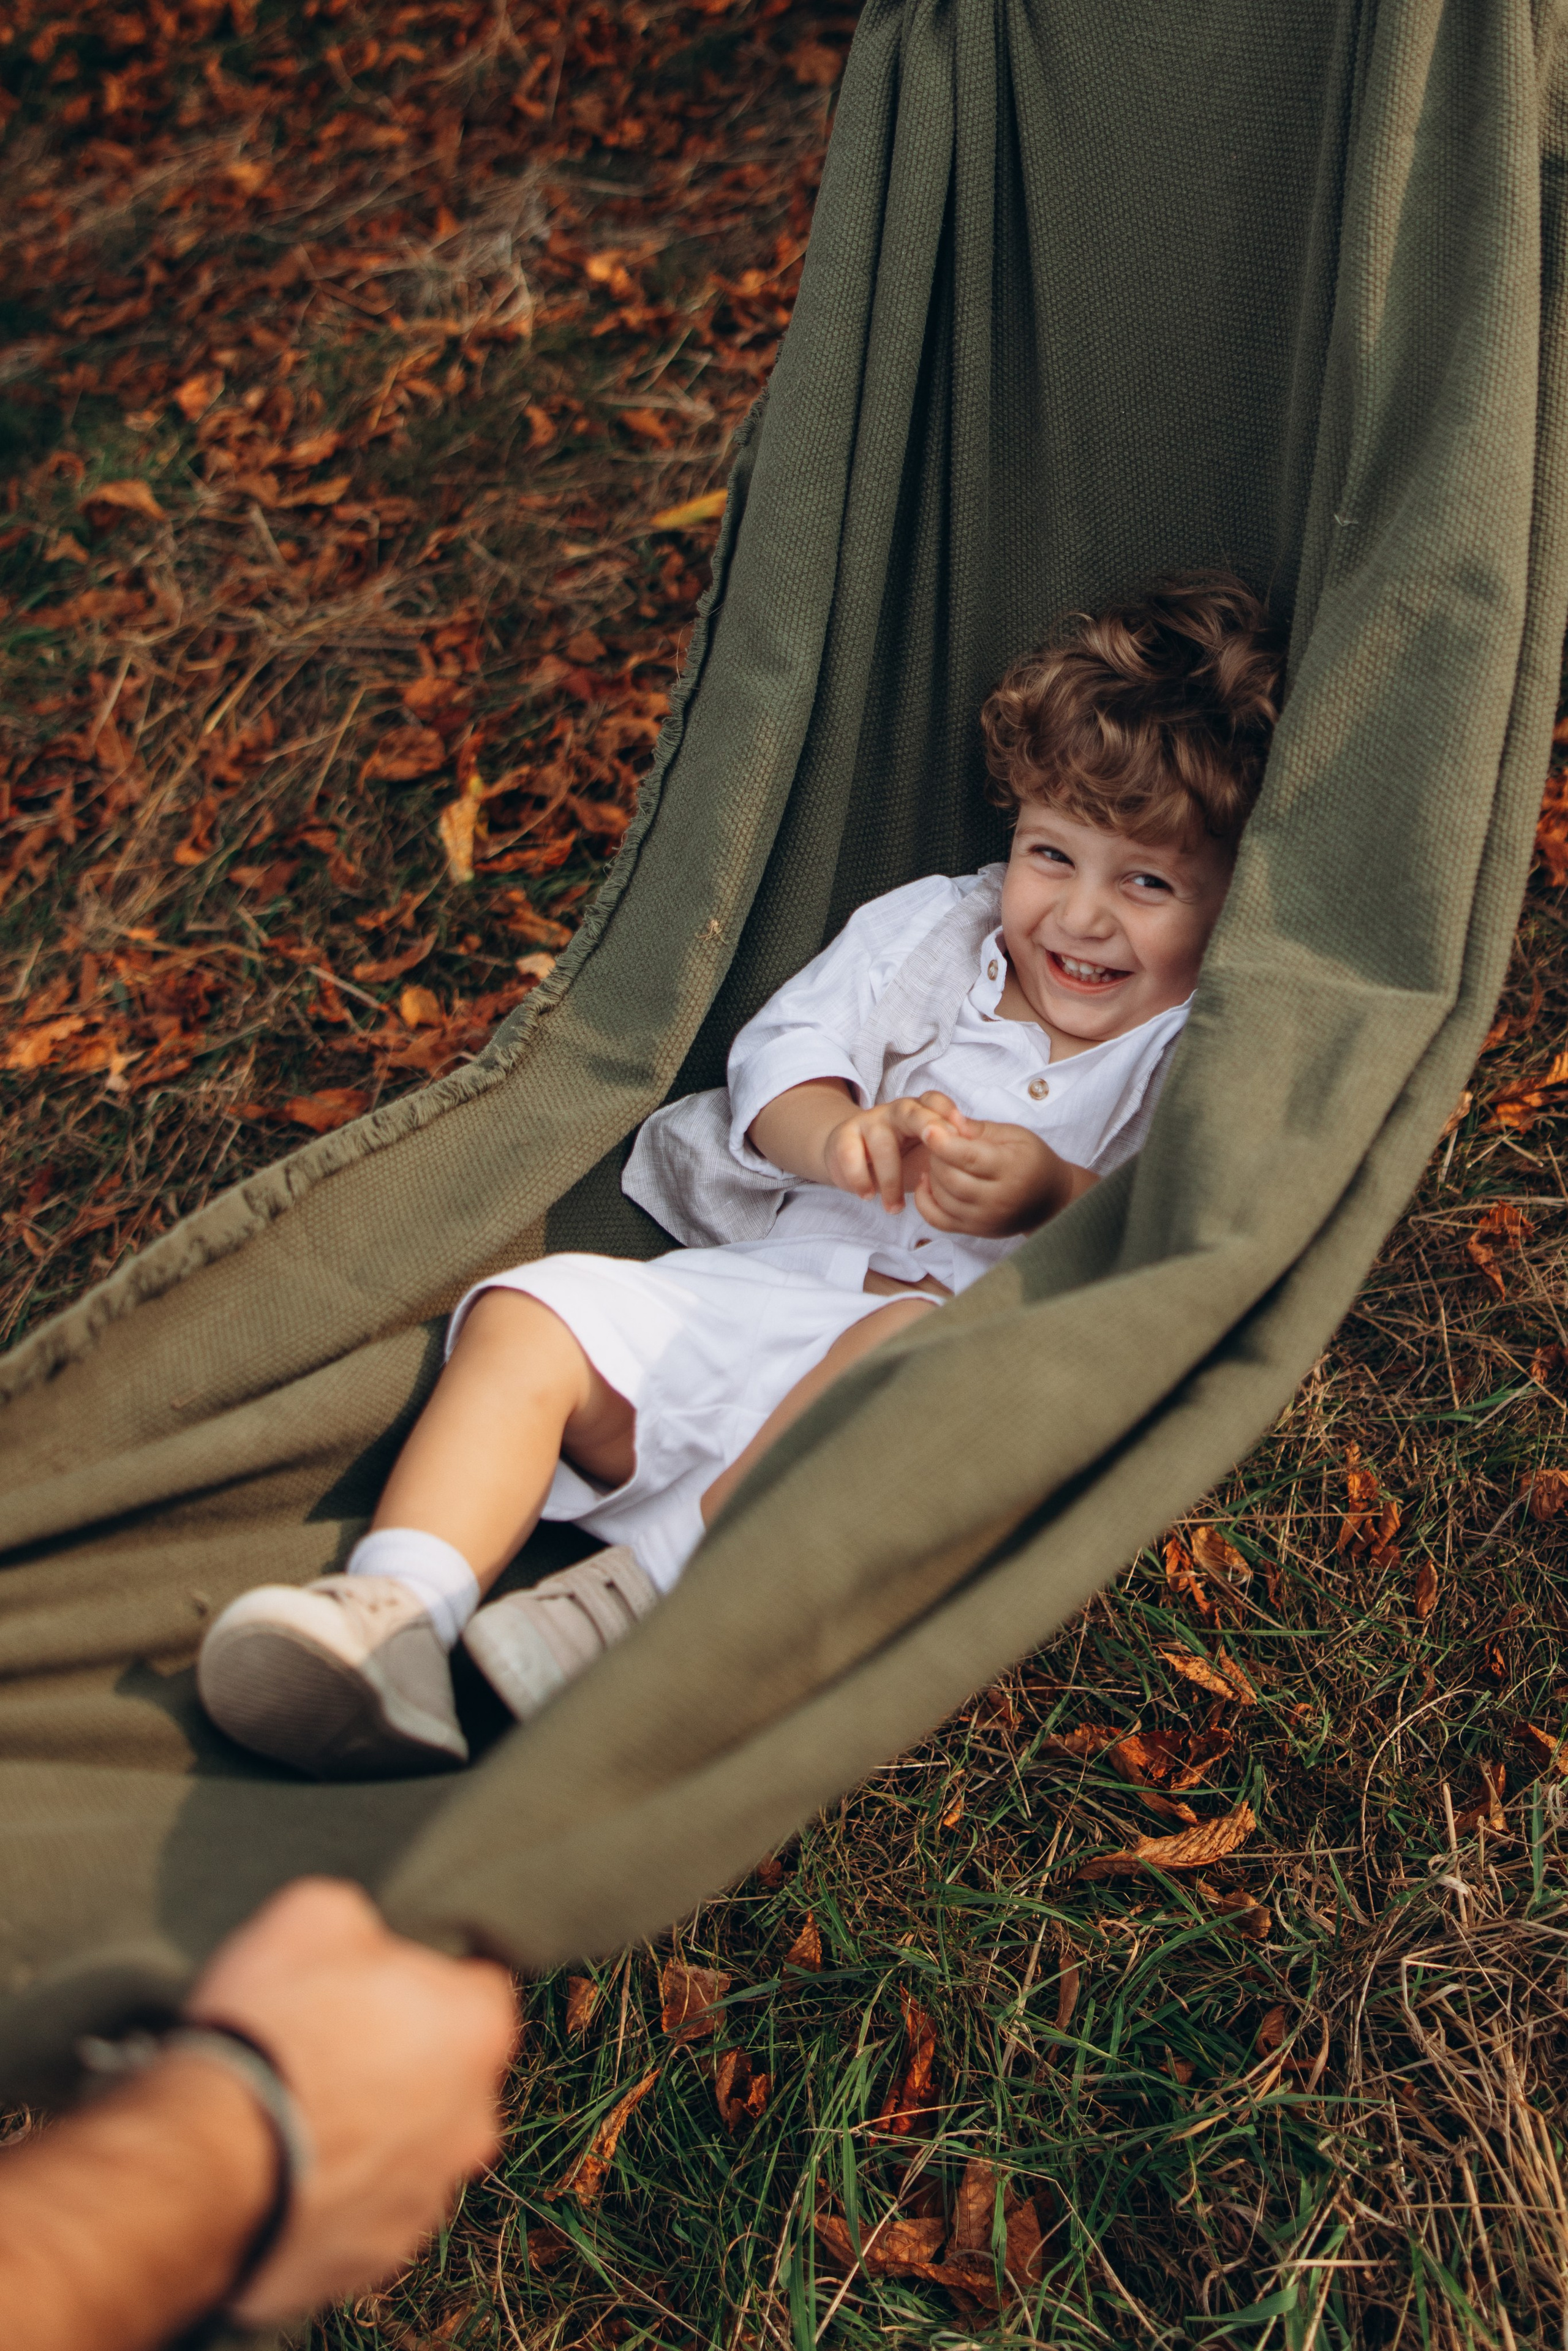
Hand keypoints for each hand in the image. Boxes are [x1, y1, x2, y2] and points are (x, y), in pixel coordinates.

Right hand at [184, 1877, 517, 2325]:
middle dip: (404, 2061)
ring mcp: (428, 2197)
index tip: (375, 1986)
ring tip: (298, 2115)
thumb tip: (367, 1940)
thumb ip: (366, 1922)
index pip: (476, 1988)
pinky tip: (287, 2168)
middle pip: (449, 2074)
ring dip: (373, 2132)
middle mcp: (475, 2120)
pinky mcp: (377, 2256)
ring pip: (412, 2148)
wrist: (207, 2159)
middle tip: (331, 2051)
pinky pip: (369, 2210)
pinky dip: (339, 2192)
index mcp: (477, 2028)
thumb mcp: (315, 1914)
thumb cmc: (271, 2025)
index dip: (422, 1981)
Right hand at [821, 1091, 955, 1210]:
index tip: (962, 1134)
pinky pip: (850, 1154)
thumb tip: (976, 1159)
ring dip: (890, 1180)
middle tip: (939, 1158)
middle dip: (928, 1129)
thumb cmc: (898, 1156)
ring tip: (895, 1208)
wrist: (850, 1154)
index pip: (934, 1101)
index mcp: (919, 1111)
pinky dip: (859, 1178)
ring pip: (882, 1143)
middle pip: (911, 1112)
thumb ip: (946, 1153)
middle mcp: (895, 1111)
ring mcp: (868, 1122)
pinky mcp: (844, 1137)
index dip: (948, 1113)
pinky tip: (868, 1195)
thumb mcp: (925, 1155)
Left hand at [906, 1102, 1091, 1236]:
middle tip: (940, 1141)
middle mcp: (998, 1199)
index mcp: (1011, 1168)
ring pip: (941, 1197)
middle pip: (950, 1178)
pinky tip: (928, 1182)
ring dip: (932, 1173)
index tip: (928, 1127)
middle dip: (937, 1155)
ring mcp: (985, 1219)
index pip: (968, 1157)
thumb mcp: (1014, 1135)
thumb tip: (947, 1121)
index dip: (943, 1143)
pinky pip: (936, 1219)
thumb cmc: (1032, 1160)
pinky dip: (924, 1201)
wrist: (1050, 1199)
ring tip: (940, 1158)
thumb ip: (978, 1129)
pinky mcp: (975, 1230)